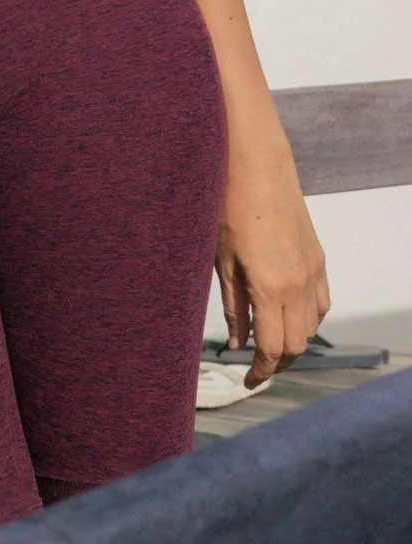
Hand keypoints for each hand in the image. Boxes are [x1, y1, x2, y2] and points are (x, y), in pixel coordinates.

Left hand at [215, 140, 330, 388]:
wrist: (257, 164)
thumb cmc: (229, 206)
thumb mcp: (222, 260)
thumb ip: (233, 305)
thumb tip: (238, 343)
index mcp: (271, 288)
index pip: (272, 348)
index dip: (260, 370)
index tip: (247, 379)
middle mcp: (298, 285)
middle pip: (295, 345)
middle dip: (275, 362)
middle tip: (254, 366)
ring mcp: (313, 271)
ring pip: (311, 327)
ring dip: (292, 341)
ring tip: (267, 342)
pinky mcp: (318, 258)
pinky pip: (321, 303)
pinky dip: (308, 319)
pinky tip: (288, 316)